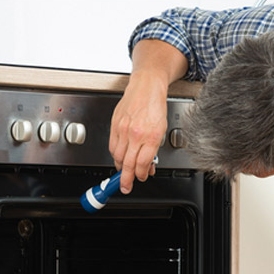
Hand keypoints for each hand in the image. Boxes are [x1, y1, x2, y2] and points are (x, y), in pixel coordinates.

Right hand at [108, 73, 167, 193]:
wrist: (146, 87)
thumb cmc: (155, 107)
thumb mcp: (161, 130)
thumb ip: (153, 150)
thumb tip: (148, 167)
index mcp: (151, 136)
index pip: (142, 164)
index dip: (140, 175)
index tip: (140, 179)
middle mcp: (136, 133)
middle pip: (127, 164)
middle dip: (125, 179)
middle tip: (125, 187)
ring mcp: (123, 129)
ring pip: (117, 156)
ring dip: (120, 167)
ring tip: (124, 170)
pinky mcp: (114, 124)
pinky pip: (112, 146)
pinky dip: (115, 155)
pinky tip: (120, 156)